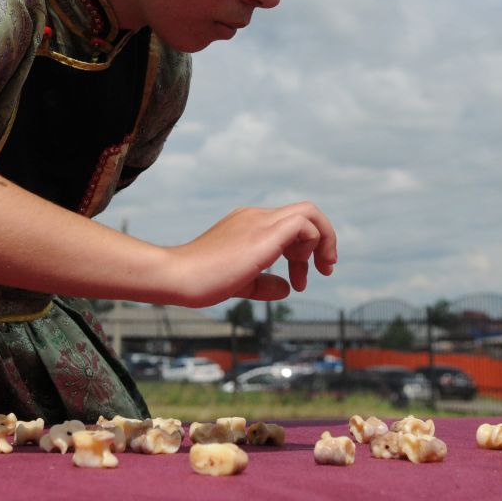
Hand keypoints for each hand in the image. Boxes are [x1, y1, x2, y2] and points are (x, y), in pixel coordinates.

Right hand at [167, 201, 337, 306]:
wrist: (178, 276)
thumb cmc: (201, 280)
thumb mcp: (240, 283)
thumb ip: (263, 284)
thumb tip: (286, 287)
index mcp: (248, 225)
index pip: (288, 225)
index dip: (303, 251)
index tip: (300, 278)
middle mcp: (256, 217)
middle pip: (305, 213)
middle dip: (322, 241)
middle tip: (323, 270)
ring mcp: (259, 222)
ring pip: (309, 213)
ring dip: (322, 241)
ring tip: (316, 271)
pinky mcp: (264, 233)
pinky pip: (304, 224)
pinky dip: (313, 243)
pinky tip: (300, 269)